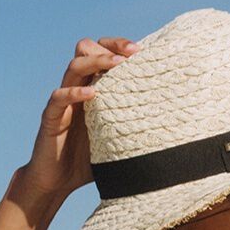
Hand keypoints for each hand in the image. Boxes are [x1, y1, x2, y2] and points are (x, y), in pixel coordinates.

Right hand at [21, 37, 137, 202]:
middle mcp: (77, 89)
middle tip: (131, 53)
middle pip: (86, 49)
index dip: (119, 46)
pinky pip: (59, 98)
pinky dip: (74, 92)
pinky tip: (93, 93)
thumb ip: (137, 128)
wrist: (59, 183)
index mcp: (94, 89)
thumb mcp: (119, 140)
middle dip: (109, 47)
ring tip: (117, 64)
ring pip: (74, 67)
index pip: (102, 52)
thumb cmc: (90, 161)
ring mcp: (64, 102)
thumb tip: (177, 132)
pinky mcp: (51, 118)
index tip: (142, 51)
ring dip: (96, 61)